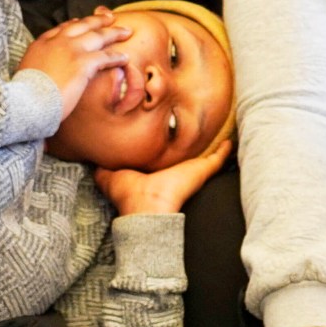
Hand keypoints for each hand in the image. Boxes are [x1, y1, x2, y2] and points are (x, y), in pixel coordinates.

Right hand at [17, 8, 130, 122]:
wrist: (27, 103)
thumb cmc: (25, 96)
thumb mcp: (27, 73)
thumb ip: (39, 66)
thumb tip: (44, 73)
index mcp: (41, 43)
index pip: (62, 28)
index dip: (74, 24)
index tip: (82, 21)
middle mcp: (57, 42)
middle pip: (82, 25)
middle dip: (98, 20)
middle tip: (110, 17)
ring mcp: (71, 51)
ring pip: (97, 36)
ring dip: (114, 33)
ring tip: (126, 32)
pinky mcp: (82, 63)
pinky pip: (105, 56)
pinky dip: (117, 56)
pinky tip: (125, 58)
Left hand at [95, 137, 230, 216]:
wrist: (147, 205)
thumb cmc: (129, 193)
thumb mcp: (109, 177)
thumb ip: (102, 169)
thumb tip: (93, 160)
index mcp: (155, 172)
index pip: (162, 159)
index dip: (162, 146)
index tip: (163, 131)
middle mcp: (174, 171)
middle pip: (185, 155)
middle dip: (189, 142)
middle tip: (196, 122)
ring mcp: (191, 171)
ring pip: (204, 156)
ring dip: (212, 144)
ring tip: (219, 126)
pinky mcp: (202, 169)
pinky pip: (218, 158)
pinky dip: (226, 149)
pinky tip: (232, 140)